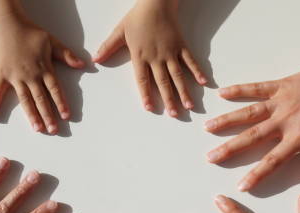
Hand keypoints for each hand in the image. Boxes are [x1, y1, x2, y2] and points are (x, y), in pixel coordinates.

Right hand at [0, 15, 83, 133]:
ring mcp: (15, 77)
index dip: (61, 103)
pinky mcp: (2, 75)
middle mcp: (30, 76)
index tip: (66, 116)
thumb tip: (82, 64)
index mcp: (44, 69)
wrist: (8, 25)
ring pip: (25, 100)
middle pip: (41, 99)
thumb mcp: (53, 42)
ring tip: (37, 129)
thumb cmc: (31, 33)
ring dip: (31, 115)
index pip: (55, 90)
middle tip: (53, 130)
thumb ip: (67, 55)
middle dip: (48, 115)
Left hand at [94, 0, 206, 116]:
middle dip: (169, 100)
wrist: (156, 2)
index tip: (149, 108)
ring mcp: (171, 52)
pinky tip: (204, 83)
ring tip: (189, 106)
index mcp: (140, 56)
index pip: (143, 80)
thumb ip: (108, 47)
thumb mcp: (119, 31)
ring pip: (178, 75)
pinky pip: (190, 60)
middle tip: (174, 115)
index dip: (146, 94)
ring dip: (184, 91)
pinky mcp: (181, 45)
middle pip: (163, 82)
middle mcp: (157, 57)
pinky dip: (197, 71)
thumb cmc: (138, 17)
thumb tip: (95, 59)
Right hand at [205, 62, 299, 194]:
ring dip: (227, 121)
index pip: (273, 160)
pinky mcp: (282, 85)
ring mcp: (281, 101)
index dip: (256, 175)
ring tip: (207, 128)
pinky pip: (257, 88)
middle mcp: (286, 120)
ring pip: (248, 113)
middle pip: (252, 137)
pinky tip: (222, 93)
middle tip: (211, 158)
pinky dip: (239, 89)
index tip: (240, 186)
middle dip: (230, 149)